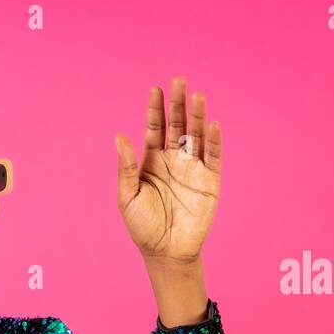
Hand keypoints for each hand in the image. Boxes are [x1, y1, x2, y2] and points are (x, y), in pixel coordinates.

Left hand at [115, 76, 221, 261]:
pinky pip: (213, 157)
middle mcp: (174, 159)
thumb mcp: (127, 197)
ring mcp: (193, 168)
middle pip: (177, 125)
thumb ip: (126, 167)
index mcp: (152, 161)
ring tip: (197, 96)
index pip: (155, 128)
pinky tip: (212, 125)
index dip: (155, 109)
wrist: (165, 252)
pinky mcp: (210, 180)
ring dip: (198, 116)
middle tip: (179, 81)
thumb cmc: (143, 226)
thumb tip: (118, 137)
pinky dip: (214, 141)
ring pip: (197, 135)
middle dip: (178, 104)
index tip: (155, 89)